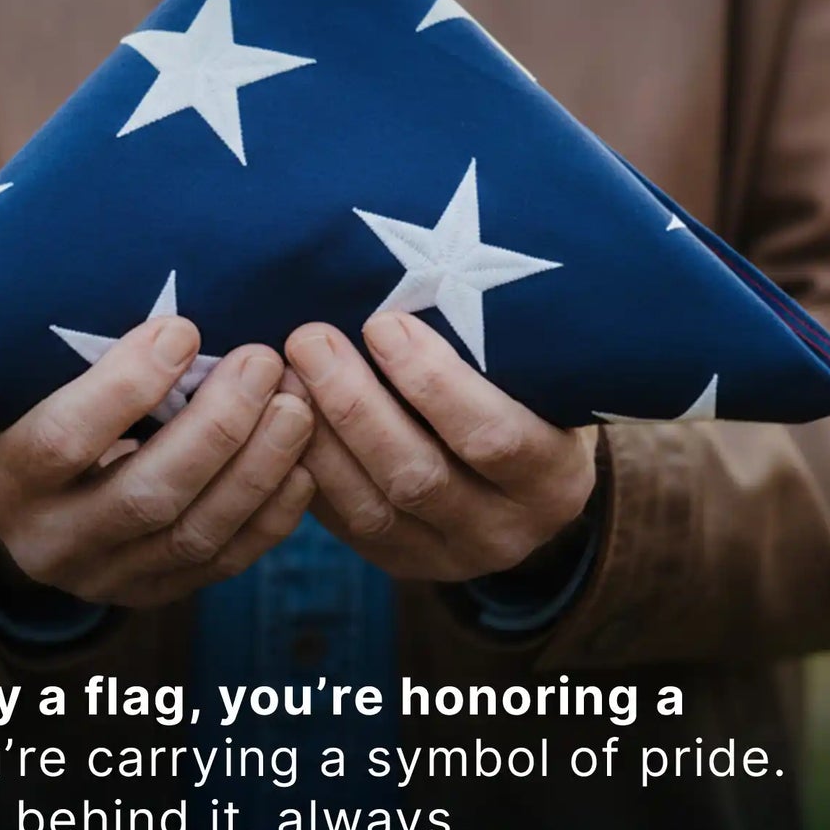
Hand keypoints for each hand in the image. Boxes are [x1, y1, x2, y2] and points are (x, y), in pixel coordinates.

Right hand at [0, 318, 314, 607]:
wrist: (32, 496)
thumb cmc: (37, 404)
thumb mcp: (26, 379)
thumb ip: (74, 347)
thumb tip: (150, 269)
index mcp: (0, 480)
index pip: (61, 441)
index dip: (126, 386)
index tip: (184, 329)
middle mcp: (46, 542)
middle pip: (145, 495)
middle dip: (216, 427)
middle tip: (264, 363)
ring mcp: (103, 578)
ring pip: (193, 535)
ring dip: (257, 468)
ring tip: (298, 406)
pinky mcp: (154, 593)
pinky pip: (222, 563)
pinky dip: (270, 517)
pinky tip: (304, 466)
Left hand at [285, 312, 596, 580]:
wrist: (525, 474)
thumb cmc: (526, 392)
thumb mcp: (534, 371)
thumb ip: (488, 342)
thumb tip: (410, 267)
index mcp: (552, 478)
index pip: (493, 436)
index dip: (433, 382)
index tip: (383, 323)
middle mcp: (507, 531)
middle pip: (418, 476)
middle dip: (356, 404)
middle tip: (310, 338)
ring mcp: (449, 557)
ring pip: (371, 508)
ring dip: (318, 436)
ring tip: (283, 374)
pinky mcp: (399, 562)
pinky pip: (343, 524)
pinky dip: (307, 469)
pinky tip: (277, 417)